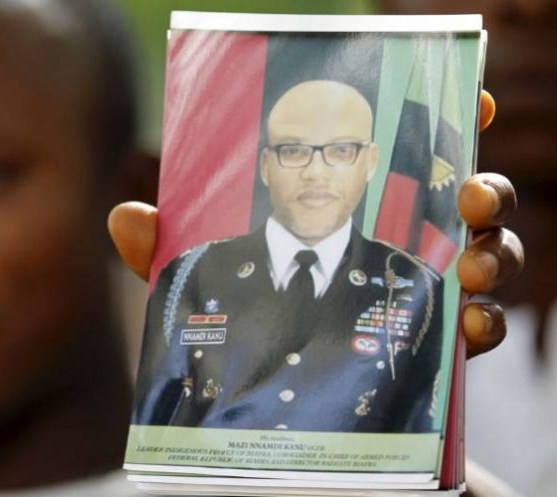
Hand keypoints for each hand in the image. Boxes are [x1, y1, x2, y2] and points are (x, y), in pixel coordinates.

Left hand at [108, 90, 523, 358]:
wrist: (265, 399)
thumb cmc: (237, 321)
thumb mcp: (199, 280)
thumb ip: (167, 249)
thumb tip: (129, 214)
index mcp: (357, 214)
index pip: (409, 160)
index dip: (449, 129)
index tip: (473, 105)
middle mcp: (398, 248)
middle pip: (467, 205)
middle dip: (483, 190)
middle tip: (469, 196)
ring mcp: (422, 297)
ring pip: (488, 259)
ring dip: (494, 254)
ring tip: (469, 265)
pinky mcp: (432, 348)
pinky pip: (479, 330)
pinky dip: (486, 323)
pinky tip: (471, 325)